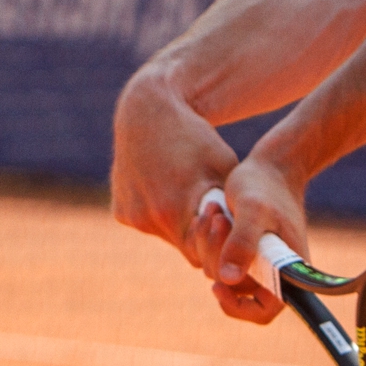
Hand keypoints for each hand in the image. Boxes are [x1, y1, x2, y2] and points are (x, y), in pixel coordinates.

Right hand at [110, 69, 238, 268]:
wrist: (147, 112)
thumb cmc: (195, 138)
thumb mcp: (224, 168)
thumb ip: (232, 207)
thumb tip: (245, 238)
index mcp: (176, 209)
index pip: (205, 253)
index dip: (218, 242)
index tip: (227, 224)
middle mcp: (149, 218)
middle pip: (184, 248)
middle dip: (200, 237)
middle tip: (213, 214)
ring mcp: (132, 216)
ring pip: (166, 236)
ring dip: (179, 225)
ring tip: (188, 196)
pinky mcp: (119, 211)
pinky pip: (147, 223)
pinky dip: (158, 214)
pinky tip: (165, 190)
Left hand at [204, 159, 312, 325]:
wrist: (270, 168)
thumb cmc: (266, 186)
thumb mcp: (253, 209)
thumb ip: (242, 243)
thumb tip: (227, 280)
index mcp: (287, 271)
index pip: (265, 310)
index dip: (240, 308)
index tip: (218, 287)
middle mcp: (272, 272)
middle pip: (232, 287)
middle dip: (217, 254)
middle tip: (219, 219)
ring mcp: (254, 262)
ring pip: (218, 271)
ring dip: (209, 243)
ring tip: (216, 210)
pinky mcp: (239, 250)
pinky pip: (213, 256)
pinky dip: (206, 238)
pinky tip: (211, 212)